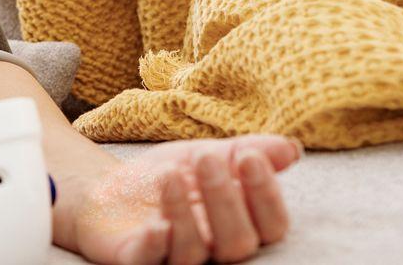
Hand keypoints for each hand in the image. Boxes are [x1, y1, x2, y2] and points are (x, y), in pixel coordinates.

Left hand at [57, 134, 301, 264]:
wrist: (110, 189)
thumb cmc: (167, 177)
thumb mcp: (206, 156)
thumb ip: (245, 153)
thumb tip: (291, 149)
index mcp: (239, 224)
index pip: (271, 225)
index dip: (266, 195)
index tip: (250, 157)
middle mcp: (214, 249)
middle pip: (238, 243)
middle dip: (226, 200)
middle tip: (206, 159)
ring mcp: (176, 258)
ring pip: (194, 253)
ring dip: (185, 212)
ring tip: (171, 174)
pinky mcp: (137, 260)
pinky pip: (150, 262)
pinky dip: (156, 244)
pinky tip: (155, 224)